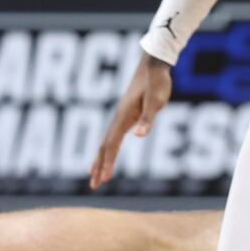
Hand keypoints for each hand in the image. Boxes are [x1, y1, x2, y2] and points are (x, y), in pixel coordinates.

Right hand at [91, 53, 171, 188]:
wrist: (153, 65)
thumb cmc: (156, 82)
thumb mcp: (156, 101)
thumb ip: (147, 119)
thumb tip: (139, 135)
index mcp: (123, 117)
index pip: (111, 144)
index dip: (107, 162)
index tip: (103, 179)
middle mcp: (118, 118)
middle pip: (104, 146)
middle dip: (98, 166)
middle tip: (94, 185)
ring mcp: (121, 116)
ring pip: (106, 141)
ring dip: (100, 159)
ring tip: (94, 175)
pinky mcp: (126, 114)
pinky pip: (113, 135)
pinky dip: (107, 148)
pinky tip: (108, 152)